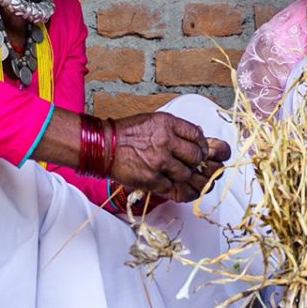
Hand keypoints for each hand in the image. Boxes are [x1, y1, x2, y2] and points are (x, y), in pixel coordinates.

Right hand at [108, 114, 229, 201]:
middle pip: (196, 157)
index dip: (202, 146)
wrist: (103, 146)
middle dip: (195, 162)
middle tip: (189, 164)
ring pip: (186, 174)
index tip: (200, 150)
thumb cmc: (126, 134)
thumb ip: (176, 129)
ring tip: (171, 172)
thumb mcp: (153, 121)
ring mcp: (159, 161)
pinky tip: (161, 179)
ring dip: (181, 176)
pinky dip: (168, 185)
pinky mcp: (152, 179)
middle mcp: (166, 141)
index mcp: (168, 124)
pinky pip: (171, 186)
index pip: (197, 136)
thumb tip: (198, 135)